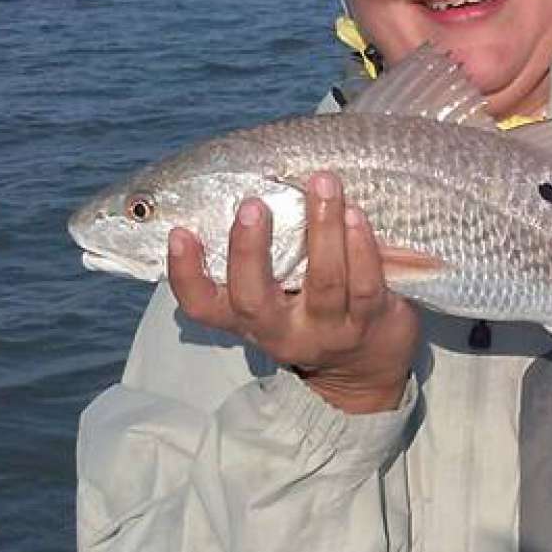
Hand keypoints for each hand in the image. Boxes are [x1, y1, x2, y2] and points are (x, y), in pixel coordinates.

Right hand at [168, 172, 419, 413]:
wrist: (369, 367)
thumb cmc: (314, 309)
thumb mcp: (278, 295)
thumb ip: (264, 258)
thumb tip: (253, 184)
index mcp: (249, 320)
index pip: (203, 307)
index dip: (186, 274)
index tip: (181, 233)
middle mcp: (282, 331)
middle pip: (253, 299)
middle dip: (249, 251)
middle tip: (252, 204)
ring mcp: (328, 330)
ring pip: (323, 282)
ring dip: (322, 227)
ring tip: (322, 184)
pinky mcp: (370, 322)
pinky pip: (365, 284)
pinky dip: (360, 247)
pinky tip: (355, 215)